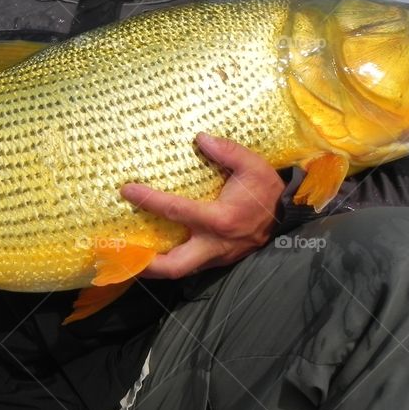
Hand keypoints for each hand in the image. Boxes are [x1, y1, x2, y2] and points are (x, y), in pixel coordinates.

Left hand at [120, 133, 281, 278]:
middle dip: (145, 264)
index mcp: (220, 219)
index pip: (176, 211)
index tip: (127, 190)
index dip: (149, 201)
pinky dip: (170, 261)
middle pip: (174, 265)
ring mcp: (217, 257)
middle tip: (119, 253)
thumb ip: (227, 151)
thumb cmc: (267, 190)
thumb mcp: (253, 165)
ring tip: (129, 256)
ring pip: (180, 271)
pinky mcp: (218, 260)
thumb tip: (200, 138)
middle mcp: (215, 244)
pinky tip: (154, 251)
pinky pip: (190, 266)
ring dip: (154, 267)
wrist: (288, 216)